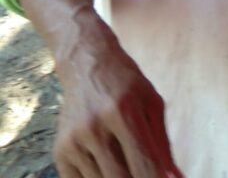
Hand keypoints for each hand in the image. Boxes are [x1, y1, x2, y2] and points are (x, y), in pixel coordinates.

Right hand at [54, 21, 183, 177]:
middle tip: (144, 172)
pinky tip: (106, 164)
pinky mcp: (60, 151)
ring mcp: (74, 141)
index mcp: (123, 111)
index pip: (144, 164)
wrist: (86, 64)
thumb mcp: (151, 103)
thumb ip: (163, 144)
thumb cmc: (126, 84)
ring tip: (125, 161)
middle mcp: (95, 127)